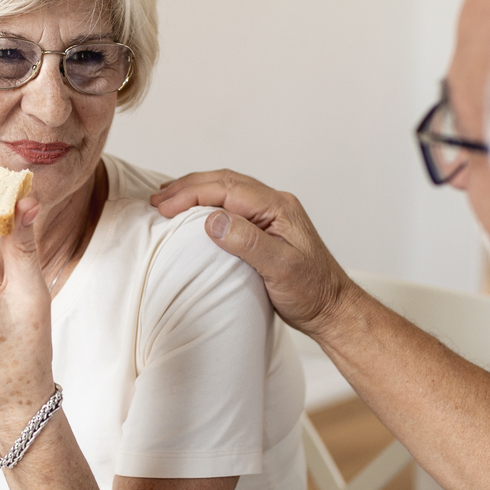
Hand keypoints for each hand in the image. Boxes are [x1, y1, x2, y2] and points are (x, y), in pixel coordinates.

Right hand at [150, 169, 356, 336]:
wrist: (332, 308)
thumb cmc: (311, 292)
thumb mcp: (280, 269)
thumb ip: (247, 242)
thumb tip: (212, 220)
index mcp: (278, 208)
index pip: (226, 189)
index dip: (191, 194)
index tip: (164, 207)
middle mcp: (275, 204)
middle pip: (224, 182)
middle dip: (187, 187)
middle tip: (157, 200)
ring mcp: (271, 214)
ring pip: (227, 190)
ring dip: (195, 191)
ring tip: (167, 199)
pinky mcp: (266, 227)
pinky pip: (232, 204)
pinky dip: (207, 203)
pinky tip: (194, 212)